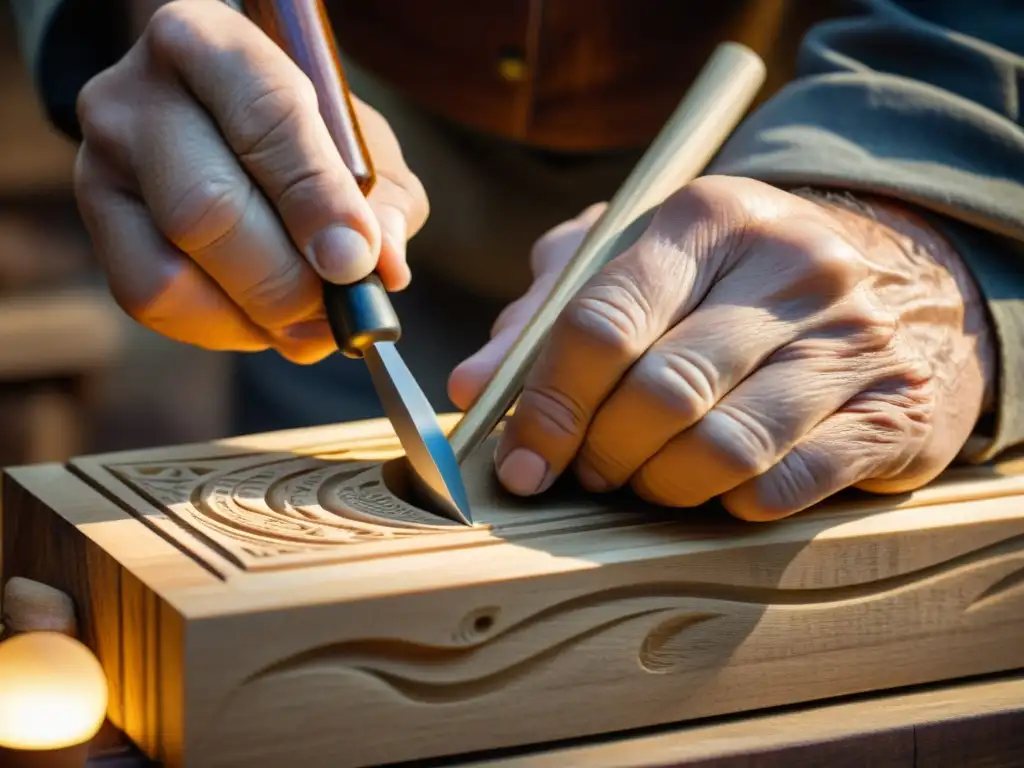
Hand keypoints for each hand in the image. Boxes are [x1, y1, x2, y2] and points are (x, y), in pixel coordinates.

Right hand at [74, 0, 427, 362]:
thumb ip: (383, 199)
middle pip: (207, 209)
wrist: (216, 123)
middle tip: (339, 308)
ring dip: (256, 317)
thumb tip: (382, 270)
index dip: (316, 201)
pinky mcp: (99, 232)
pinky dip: (225, 329)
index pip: (265, 118)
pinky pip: (153, 305)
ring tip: (310, 321)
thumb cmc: (302, 133)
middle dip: (287, 280)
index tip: (356, 261)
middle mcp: (137, 99)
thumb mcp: (358, 142)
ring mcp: (103, 168)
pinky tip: (267, 319)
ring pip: (170, 273)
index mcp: (211, 45)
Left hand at [449, 176, 995, 520]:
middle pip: (659, 396)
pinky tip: (718, 483)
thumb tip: (473, 388)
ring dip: (662, 484)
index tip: (519, 463)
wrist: (895, 276)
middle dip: (602, 454)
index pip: (603, 325)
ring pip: (722, 450)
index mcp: (708, 218)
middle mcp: (790, 268)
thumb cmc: (731, 278)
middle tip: (588, 471)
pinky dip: (730, 502)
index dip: (547, 407)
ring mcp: (851, 339)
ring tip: (648, 477)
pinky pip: (785, 486)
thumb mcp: (636, 261)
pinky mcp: (891, 410)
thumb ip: (547, 315)